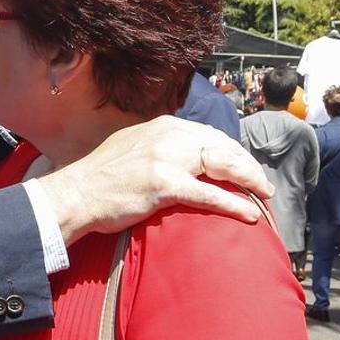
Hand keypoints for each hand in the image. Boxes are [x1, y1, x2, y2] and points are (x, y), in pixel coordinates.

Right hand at [40, 115, 271, 239]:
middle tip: (262, 184)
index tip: (245, 166)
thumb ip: (160, 145)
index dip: (233, 151)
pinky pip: (208, 194)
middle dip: (247, 165)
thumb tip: (184, 154)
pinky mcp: (164, 184)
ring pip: (222, 165)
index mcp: (162, 126)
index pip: (210, 135)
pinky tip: (248, 214)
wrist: (75, 195)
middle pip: (222, 146)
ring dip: (248, 180)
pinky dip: (232, 203)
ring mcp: (166, 159)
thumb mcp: (132, 146)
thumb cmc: (101, 178)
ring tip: (263, 195)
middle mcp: (168, 136)